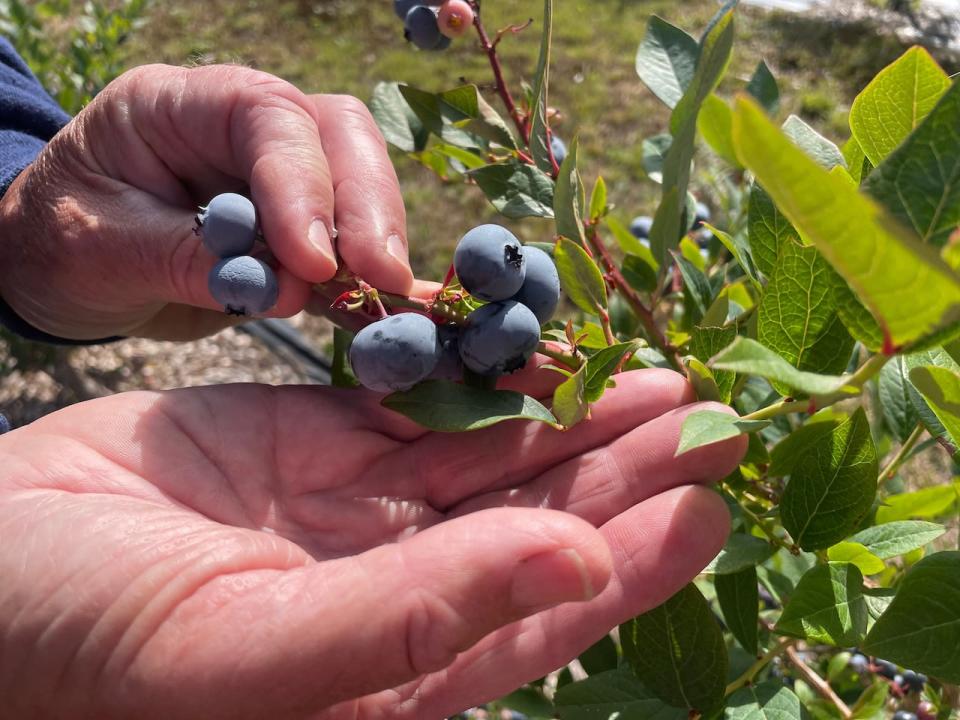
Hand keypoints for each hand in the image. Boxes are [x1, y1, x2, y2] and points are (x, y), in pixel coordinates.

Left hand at [0, 63, 412, 340]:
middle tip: (381, 277)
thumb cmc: (60, 244)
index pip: (267, 116)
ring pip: (358, 182)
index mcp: (178, 105)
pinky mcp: (293, 228)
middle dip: (366, 206)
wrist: (61, 271)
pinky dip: (368, 278)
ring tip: (384, 299)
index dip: (302, 183)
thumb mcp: (99, 249)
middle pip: (336, 136)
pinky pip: (347, 243)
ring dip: (376, 242)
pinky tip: (384, 310)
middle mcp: (240, 127)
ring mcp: (275, 175)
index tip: (315, 262)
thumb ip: (187, 259)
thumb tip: (285, 287)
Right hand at [0, 368, 745, 719]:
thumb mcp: (249, 655)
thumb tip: (580, 562)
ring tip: (654, 380)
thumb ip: (419, 618)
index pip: (543, 612)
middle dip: (624, 470)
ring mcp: (355, 509)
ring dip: (570, 415)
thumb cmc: (84, 648)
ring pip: (491, 456)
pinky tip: (541, 351)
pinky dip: (481, 376)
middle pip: (535, 522)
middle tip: (712, 418)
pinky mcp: (314, 440)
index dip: (634, 556)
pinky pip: (418, 401)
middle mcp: (393, 589)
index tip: (709, 499)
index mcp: (395, 672)